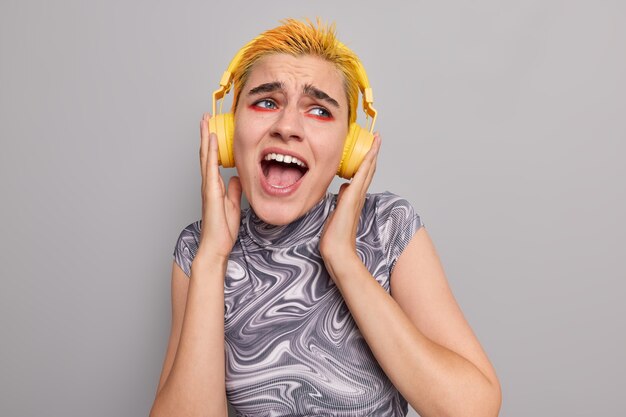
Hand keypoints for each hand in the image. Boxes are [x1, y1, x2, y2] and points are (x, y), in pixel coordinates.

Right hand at [197, 113, 241, 261]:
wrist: (216, 245)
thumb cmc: (222, 230)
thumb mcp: (233, 206)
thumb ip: (234, 191)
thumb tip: (237, 178)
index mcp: (214, 186)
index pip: (212, 160)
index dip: (212, 144)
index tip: (213, 129)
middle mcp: (209, 184)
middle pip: (206, 154)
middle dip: (206, 135)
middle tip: (205, 117)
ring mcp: (208, 186)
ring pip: (206, 156)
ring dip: (206, 138)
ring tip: (205, 121)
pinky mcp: (211, 191)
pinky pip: (211, 167)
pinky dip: (211, 152)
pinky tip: (212, 140)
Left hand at [319, 133, 381, 271]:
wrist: (338, 253)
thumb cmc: (335, 238)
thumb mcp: (335, 214)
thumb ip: (341, 200)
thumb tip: (343, 187)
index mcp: (353, 200)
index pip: (362, 177)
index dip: (367, 162)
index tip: (370, 149)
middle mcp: (358, 197)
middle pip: (368, 170)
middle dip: (373, 153)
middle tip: (377, 138)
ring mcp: (356, 197)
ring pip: (367, 170)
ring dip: (373, 154)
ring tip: (377, 139)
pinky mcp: (352, 198)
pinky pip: (362, 176)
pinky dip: (367, 163)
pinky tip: (370, 152)